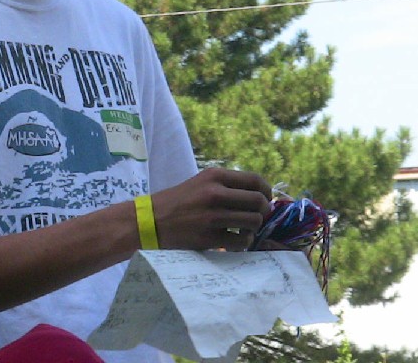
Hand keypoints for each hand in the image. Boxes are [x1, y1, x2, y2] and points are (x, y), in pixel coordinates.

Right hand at [151, 167, 271, 251]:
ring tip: (242, 229)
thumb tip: (261, 196)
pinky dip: (242, 242)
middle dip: (263, 212)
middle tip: (255, 217)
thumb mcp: (201, 183)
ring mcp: (212, 216)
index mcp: (214, 176)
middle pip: (259, 201)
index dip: (267, 192)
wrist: (150, 220)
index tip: (265, 200)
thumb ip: (227, 186)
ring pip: (254, 222)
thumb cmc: (178, 201)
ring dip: (252, 228)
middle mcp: (215, 193)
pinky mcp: (209, 237)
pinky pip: (241, 241)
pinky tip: (232, 240)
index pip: (255, 180)